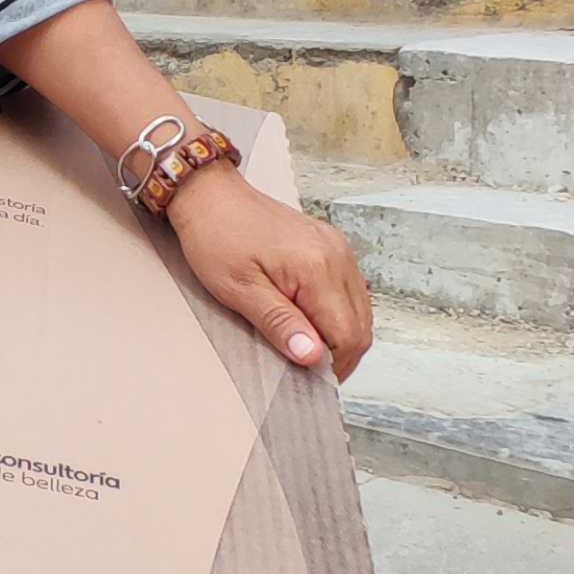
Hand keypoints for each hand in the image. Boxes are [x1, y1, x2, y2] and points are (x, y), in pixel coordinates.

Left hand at [164, 163, 373, 379]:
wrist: (211, 195)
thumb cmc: (217, 238)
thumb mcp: (240, 291)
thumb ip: (280, 324)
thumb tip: (312, 357)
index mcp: (318, 269)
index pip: (348, 336)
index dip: (332, 365)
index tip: (307, 377)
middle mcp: (338, 256)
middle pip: (361, 326)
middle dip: (339, 355)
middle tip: (305, 366)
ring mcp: (339, 249)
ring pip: (360, 310)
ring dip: (340, 335)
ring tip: (305, 343)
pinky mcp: (332, 246)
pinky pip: (350, 291)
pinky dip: (338, 313)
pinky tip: (310, 319)